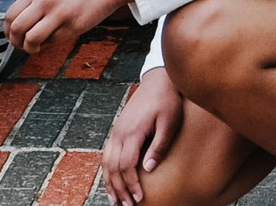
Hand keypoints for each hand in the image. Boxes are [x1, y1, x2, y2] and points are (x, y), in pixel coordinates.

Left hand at [4, 0, 131, 54]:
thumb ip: (35, 5)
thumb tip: (20, 28)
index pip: (10, 16)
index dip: (7, 32)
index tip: (12, 38)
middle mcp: (45, 2)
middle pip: (16, 29)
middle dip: (16, 43)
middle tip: (22, 45)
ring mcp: (58, 14)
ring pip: (31, 39)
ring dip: (30, 48)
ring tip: (36, 47)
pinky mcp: (72, 26)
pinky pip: (52, 42)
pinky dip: (49, 45)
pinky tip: (55, 39)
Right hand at [103, 69, 182, 204]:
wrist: (158, 80)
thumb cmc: (167, 101)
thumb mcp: (169, 123)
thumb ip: (159, 145)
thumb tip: (149, 169)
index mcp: (132, 132)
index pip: (127, 166)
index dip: (132, 185)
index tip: (139, 199)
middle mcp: (120, 133)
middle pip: (113, 168)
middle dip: (120, 189)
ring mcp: (116, 131)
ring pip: (106, 162)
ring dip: (110, 183)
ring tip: (115, 200)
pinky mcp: (118, 130)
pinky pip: (107, 154)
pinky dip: (108, 171)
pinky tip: (113, 181)